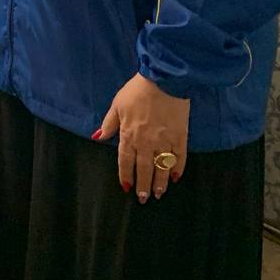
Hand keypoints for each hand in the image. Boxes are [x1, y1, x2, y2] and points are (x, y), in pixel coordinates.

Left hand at [95, 73, 188, 202]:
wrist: (163, 81)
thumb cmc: (137, 91)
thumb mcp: (117, 104)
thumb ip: (109, 123)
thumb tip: (98, 137)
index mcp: (128, 135)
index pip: (125, 161)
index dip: (126, 175)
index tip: (127, 187)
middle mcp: (146, 142)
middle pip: (144, 169)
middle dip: (143, 185)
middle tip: (144, 198)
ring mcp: (164, 141)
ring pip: (161, 167)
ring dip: (160, 182)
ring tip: (158, 194)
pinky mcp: (180, 136)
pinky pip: (180, 157)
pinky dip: (178, 168)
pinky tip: (176, 177)